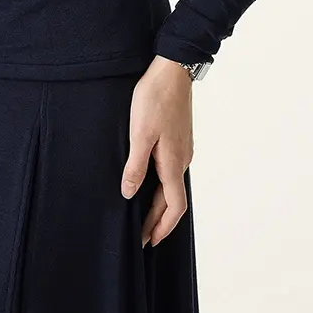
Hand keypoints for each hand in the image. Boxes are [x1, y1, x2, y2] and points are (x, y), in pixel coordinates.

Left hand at [121, 56, 193, 247]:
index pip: (174, 208)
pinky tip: (150, 181)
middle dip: (158, 220)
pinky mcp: (179, 138)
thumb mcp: (139, 134)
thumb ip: (135, 167)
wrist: (172, 69)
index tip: (149, 242)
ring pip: (172, 185)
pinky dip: (162, 185)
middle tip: (142, 235)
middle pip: (173, 200)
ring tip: (144, 215)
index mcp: (174, 163)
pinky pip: (172, 170)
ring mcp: (183, 148)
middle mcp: (183, 159)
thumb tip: (130, 194)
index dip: (162, 227)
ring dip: (160, 204)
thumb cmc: (154, 99)